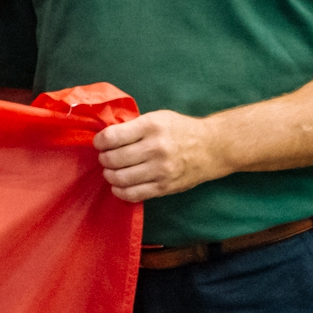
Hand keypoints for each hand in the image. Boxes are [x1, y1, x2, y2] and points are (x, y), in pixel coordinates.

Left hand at [93, 109, 229, 201]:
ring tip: (111, 171)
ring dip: (109, 175)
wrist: (212, 148)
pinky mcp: (163, 187)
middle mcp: (155, 148)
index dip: (99, 142)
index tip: (100, 143)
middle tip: (106, 158)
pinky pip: (133, 194)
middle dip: (104, 159)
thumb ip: (133, 126)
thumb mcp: (158, 118)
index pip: (112, 137)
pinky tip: (119, 185)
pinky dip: (119, 191)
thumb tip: (106, 138)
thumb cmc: (181, 130)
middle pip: (113, 159)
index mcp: (151, 126)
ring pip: (120, 178)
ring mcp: (160, 169)